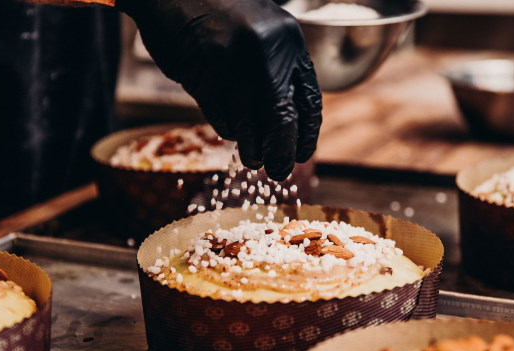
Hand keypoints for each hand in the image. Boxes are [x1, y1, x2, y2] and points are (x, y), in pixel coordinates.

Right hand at [117, 0, 321, 180]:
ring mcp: (235, 62)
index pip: (309, 98)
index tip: (302, 153)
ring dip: (253, 148)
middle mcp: (267, 51)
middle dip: (283, 150)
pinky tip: (231, 131)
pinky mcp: (205, 73)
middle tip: (280, 171)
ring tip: (253, 160)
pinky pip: (222, 115)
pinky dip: (228, 129)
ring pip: (250, 123)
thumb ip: (278, 70)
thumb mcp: (262, 36)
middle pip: (283, 119)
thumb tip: (290, 122)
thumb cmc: (219, 17)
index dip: (307, 132)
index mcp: (288, 41)